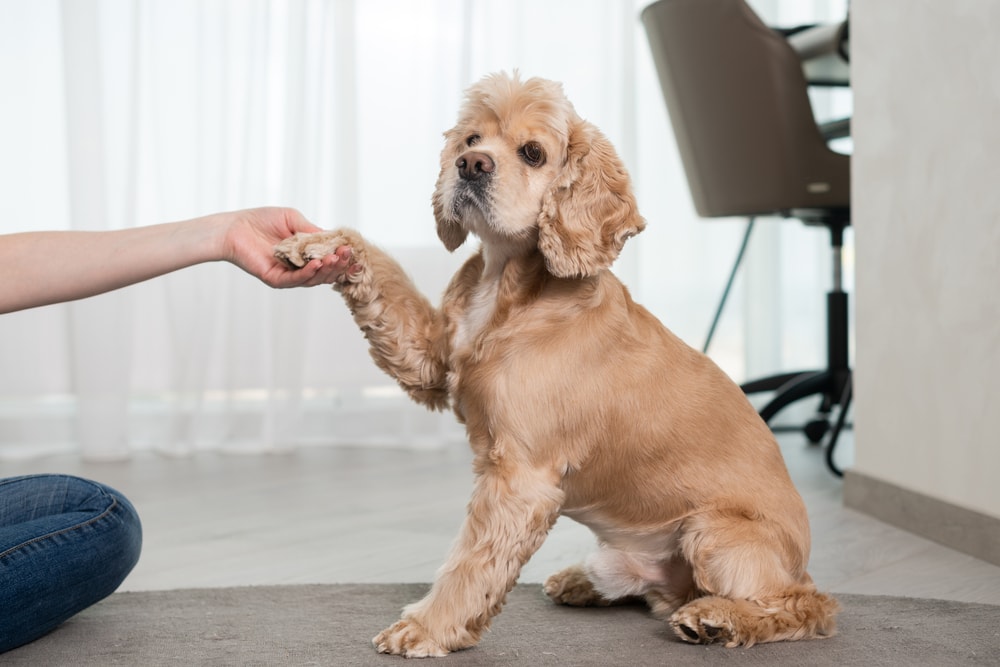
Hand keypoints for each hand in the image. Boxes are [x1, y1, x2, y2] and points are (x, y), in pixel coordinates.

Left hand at [221, 207, 349, 287]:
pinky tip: (317, 265)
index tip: (354, 253)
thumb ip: (313, 231)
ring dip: (327, 270)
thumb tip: (335, 240)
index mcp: (304, 254)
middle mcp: (298, 267)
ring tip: (335, 259)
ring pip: (314, 279)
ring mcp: (288, 275)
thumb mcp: (294, 220)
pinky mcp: (275, 279)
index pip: (329, 260)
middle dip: (339, 264)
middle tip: (347, 254)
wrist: (234, 226)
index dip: (343, 259)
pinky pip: (295, 280)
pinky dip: (308, 273)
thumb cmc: (261, 220)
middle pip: (325, 272)